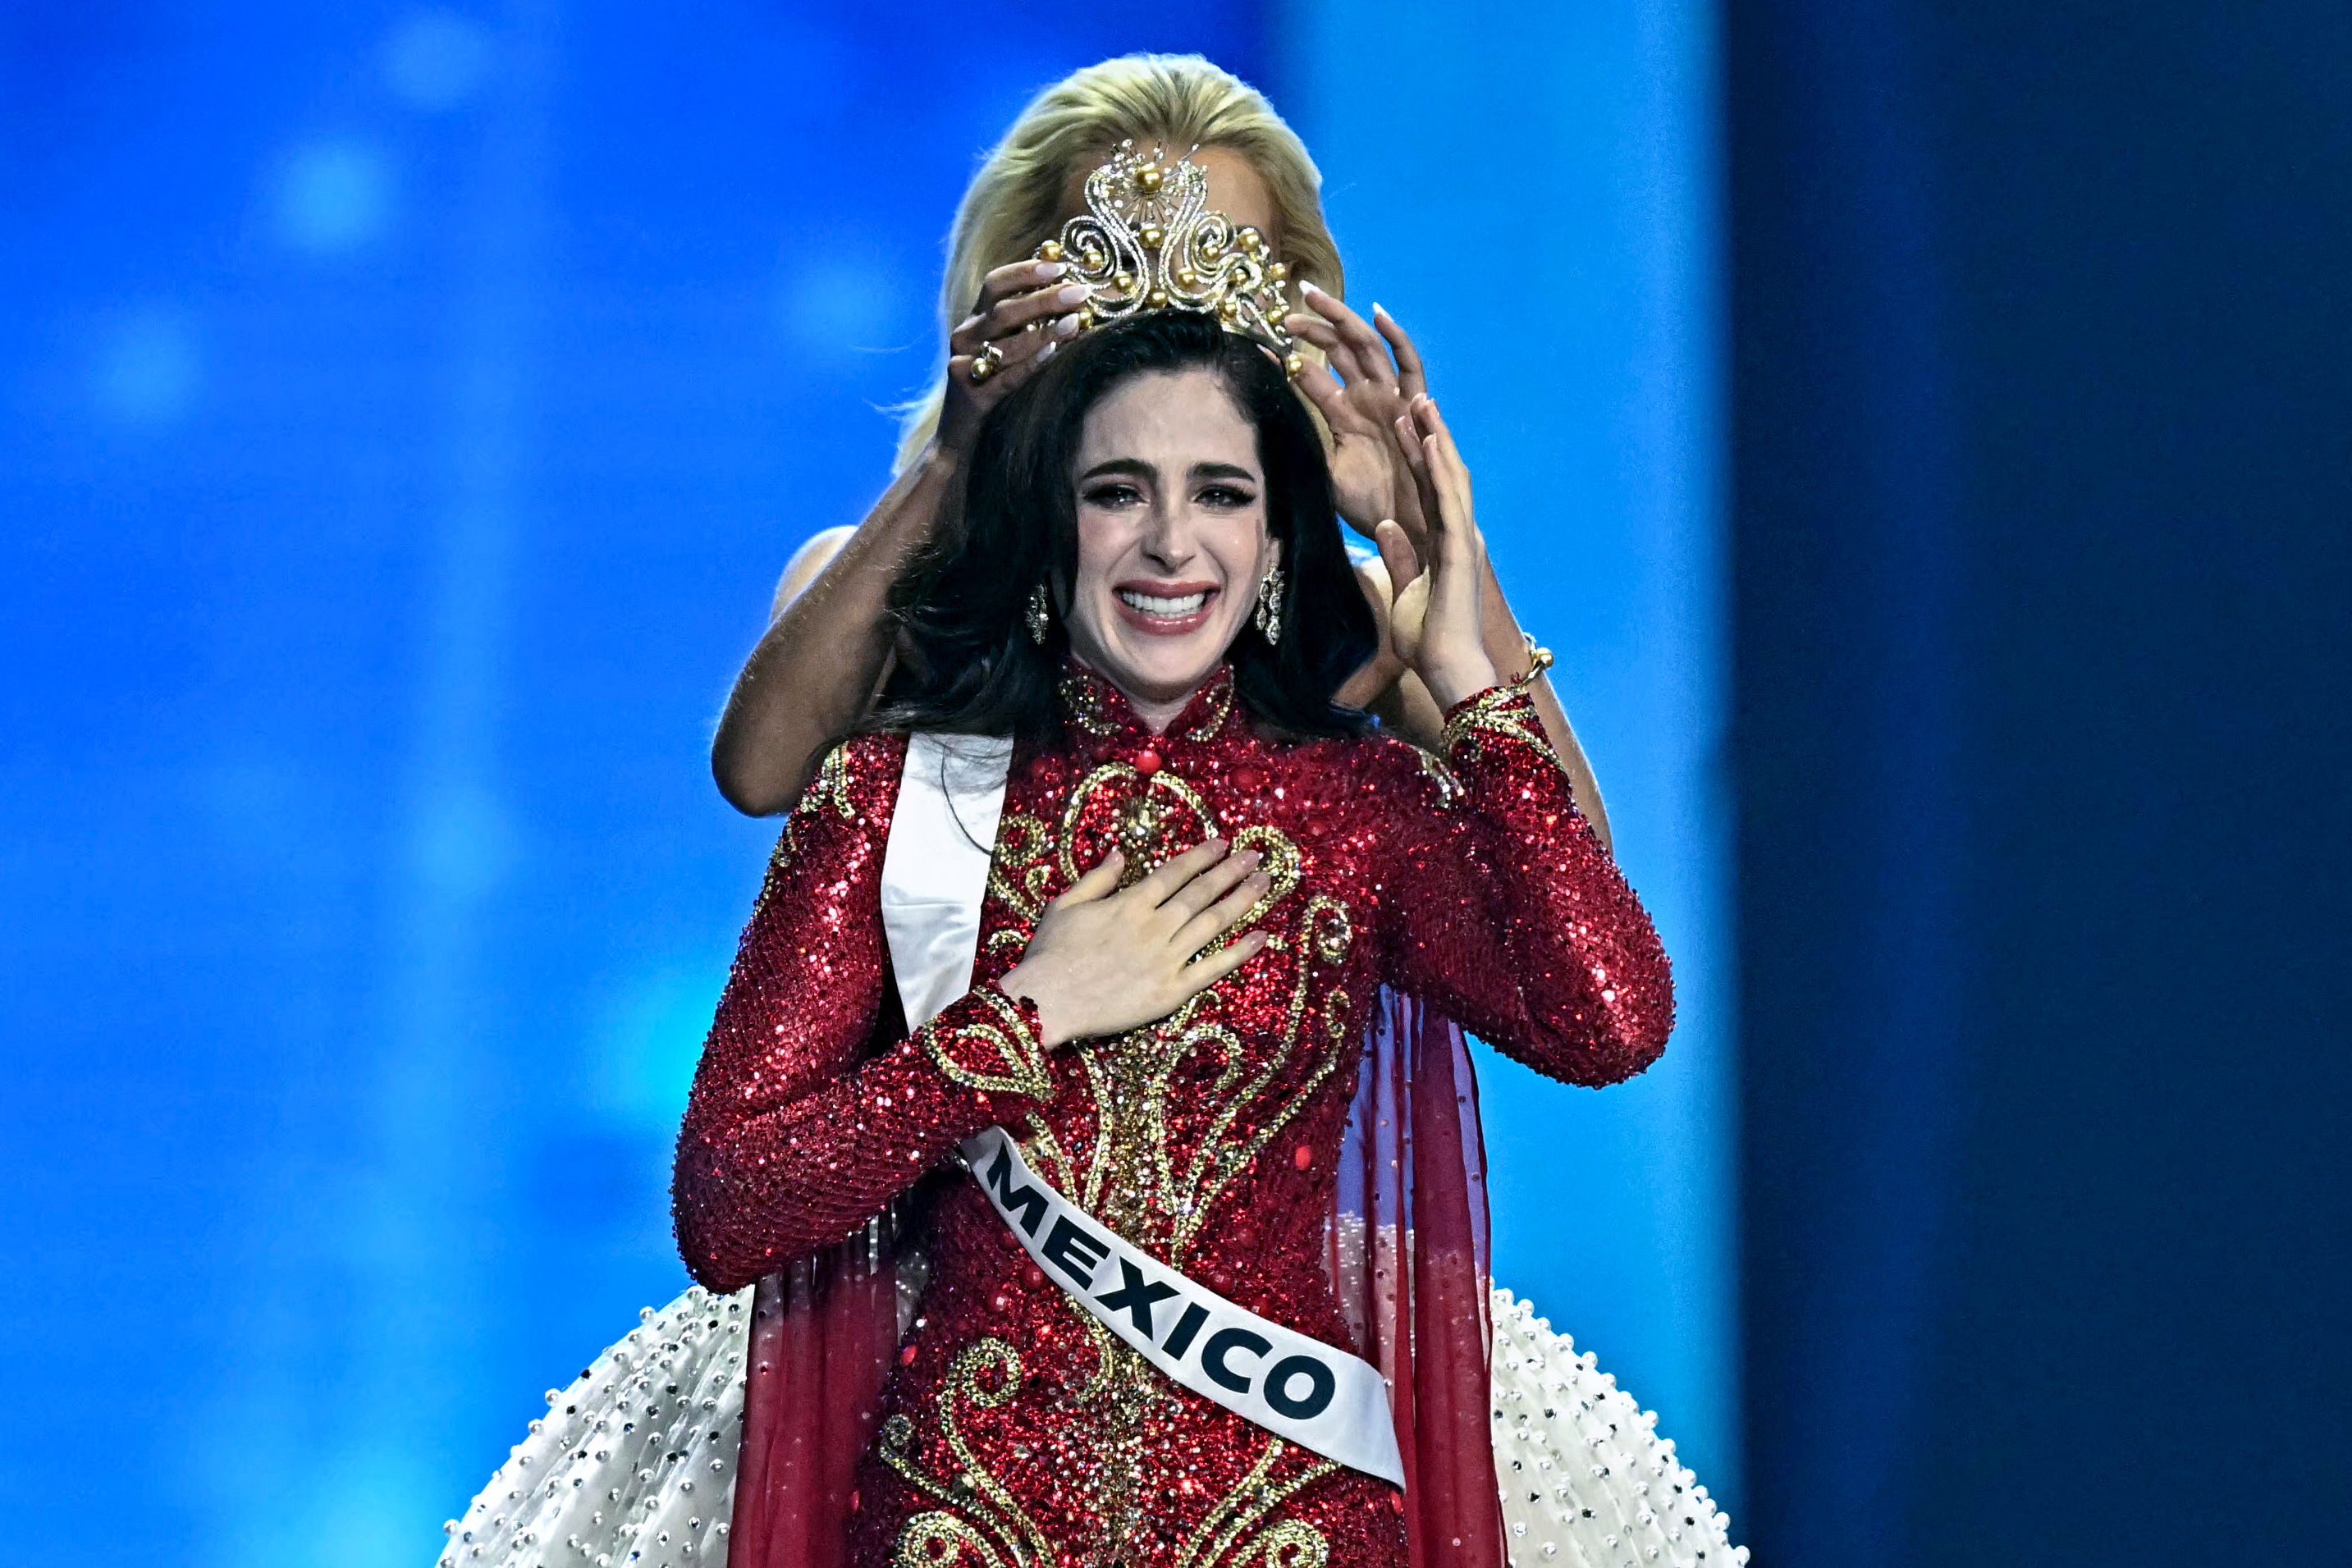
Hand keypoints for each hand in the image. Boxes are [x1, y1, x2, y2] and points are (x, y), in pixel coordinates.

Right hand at [937, 260, 1089, 449]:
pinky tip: (1055, 352)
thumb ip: (1030, 324)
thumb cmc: (996, 389)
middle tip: (1080, 292)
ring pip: (1006, 343)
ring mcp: (964, 365)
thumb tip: (1075, 295)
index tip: (1060, 265)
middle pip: (1004, 309)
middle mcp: (964, 337)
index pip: (995, 283)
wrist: (961, 438)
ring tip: (1076, 321)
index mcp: (975, 320)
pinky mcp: (971, 395)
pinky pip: (1006, 376)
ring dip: (1044, 330)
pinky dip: (1031, 363)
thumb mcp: (1008, 350)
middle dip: (1045, 298)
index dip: (1025, 271)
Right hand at [999, 839, 1270, 1046]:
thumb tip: (1121, 852)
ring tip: (1265, 884)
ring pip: (1213, 924)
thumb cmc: (1049, 954)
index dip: (1202, 857)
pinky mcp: (1171, 991)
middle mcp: (1155, 926)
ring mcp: (1166, 959)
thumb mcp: (1065, 905)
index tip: (1224, 844)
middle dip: (1232, 872)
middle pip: (1201, 893)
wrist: (1046, 1002)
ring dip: (1242, 901)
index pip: (1176, 873)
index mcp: (1130, 903)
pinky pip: (1213, 969)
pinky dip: (1238, 952)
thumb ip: (1098, 878)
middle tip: (1256, 857)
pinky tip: (1260, 938)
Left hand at [1283, 285, 1431, 550]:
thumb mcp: (1322, 476)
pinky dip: (1397, 338)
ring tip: (1313, 298)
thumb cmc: (1367, 507)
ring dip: (1342, 320)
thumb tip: (1261, 437)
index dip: (1286, 359)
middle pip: (1338, 349)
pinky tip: (1377, 314)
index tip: (1257, 344)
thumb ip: (1300, 451)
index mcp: (1343, 413)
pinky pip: (1410, 365)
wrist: (1405, 527)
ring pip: (1366, 346)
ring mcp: (1390, 397)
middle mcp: (1366, 398)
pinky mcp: (1413, 405)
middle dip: (1313, 325)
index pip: (1310, 375)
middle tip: (1285, 310)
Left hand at [1373, 396, 1496, 709]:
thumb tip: (1385, 527)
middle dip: (1429, 435)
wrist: (1448, 670)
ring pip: (1449, 478)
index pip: (1426, 491)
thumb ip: (1399, 557)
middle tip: (1414, 396)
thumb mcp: (1403, 591)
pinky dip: (1439, 470)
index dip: (1416, 456)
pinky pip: (1448, 502)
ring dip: (1436, 439)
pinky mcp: (1460, 551)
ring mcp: (1462, 541)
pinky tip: (1430, 442)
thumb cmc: (1427, 641)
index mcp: (1444, 545)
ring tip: (1421, 402)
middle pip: (1442, 475)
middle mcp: (1458, 536)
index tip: (1402, 424)